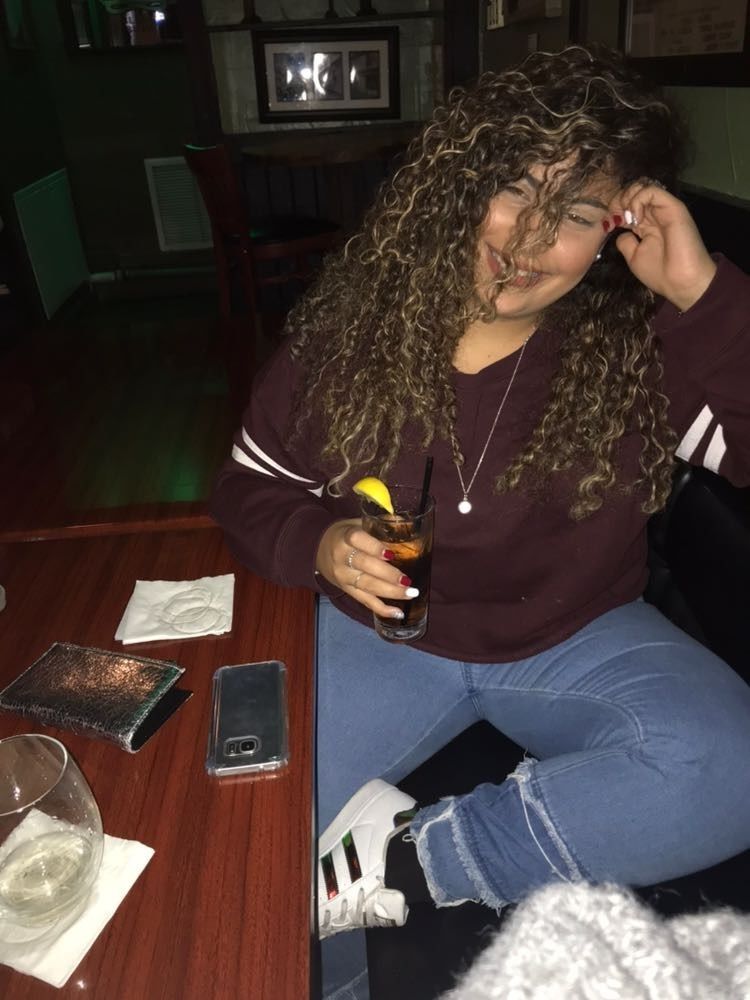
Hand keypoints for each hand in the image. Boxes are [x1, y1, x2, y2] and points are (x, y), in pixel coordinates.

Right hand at [315, 519, 417, 620]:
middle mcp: (342, 557)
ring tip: (411, 593)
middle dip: (388, 575)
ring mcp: (343, 576)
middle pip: (365, 566)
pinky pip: (364, 601)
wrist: (317, 548)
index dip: (374, 547)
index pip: (357, 540)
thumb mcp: (357, 523)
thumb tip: (407, 523)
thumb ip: (379, 525)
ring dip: (390, 592)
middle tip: (408, 581)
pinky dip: (381, 609)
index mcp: (345, 536)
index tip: (391, 554)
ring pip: (367, 585)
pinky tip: (398, 613)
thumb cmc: (345, 533)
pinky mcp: (346, 589)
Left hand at [610, 181, 716, 312]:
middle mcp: (655, 215)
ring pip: (642, 187)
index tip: (609, 223)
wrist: (682, 282)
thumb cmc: (660, 273)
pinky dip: (638, 200)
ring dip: (628, 199)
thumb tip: (619, 231)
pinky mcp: (673, 206)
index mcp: (646, 226)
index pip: (628, 205)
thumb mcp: (634, 257)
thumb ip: (626, 242)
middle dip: (619, 201)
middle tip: (616, 217)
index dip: (615, 208)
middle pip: (633, 192)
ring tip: (627, 219)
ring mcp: (664, 209)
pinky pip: (652, 190)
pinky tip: (635, 219)